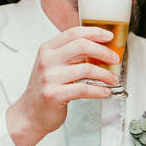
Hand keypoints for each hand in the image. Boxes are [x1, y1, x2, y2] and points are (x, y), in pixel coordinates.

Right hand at [5, 26, 120, 145]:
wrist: (30, 113)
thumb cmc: (45, 88)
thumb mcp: (53, 65)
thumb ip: (70, 55)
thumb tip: (99, 48)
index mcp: (47, 49)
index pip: (74, 33)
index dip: (94, 32)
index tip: (109, 36)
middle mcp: (47, 61)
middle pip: (82, 46)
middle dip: (104, 51)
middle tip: (115, 58)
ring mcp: (50, 78)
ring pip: (87, 69)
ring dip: (106, 74)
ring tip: (113, 79)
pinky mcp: (55, 95)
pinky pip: (84, 89)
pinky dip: (100, 90)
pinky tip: (105, 91)